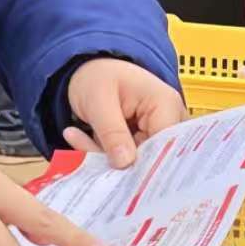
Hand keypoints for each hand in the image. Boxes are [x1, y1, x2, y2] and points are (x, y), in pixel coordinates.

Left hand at [63, 58, 187, 168]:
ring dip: (105, 157)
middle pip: (152, 158)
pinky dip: (102, 154)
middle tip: (86, 155)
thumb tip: (125, 163)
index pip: (167, 146)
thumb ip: (111, 131)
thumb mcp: (98, 100)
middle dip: (119, 163)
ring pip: (136, 163)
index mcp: (165, 104)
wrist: (89, 70)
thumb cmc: (98, 76)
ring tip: (76, 136)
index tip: (118, 175)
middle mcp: (168, 120)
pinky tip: (79, 137)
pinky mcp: (143, 143)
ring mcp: (157, 133)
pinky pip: (125, 160)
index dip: (146, 165)